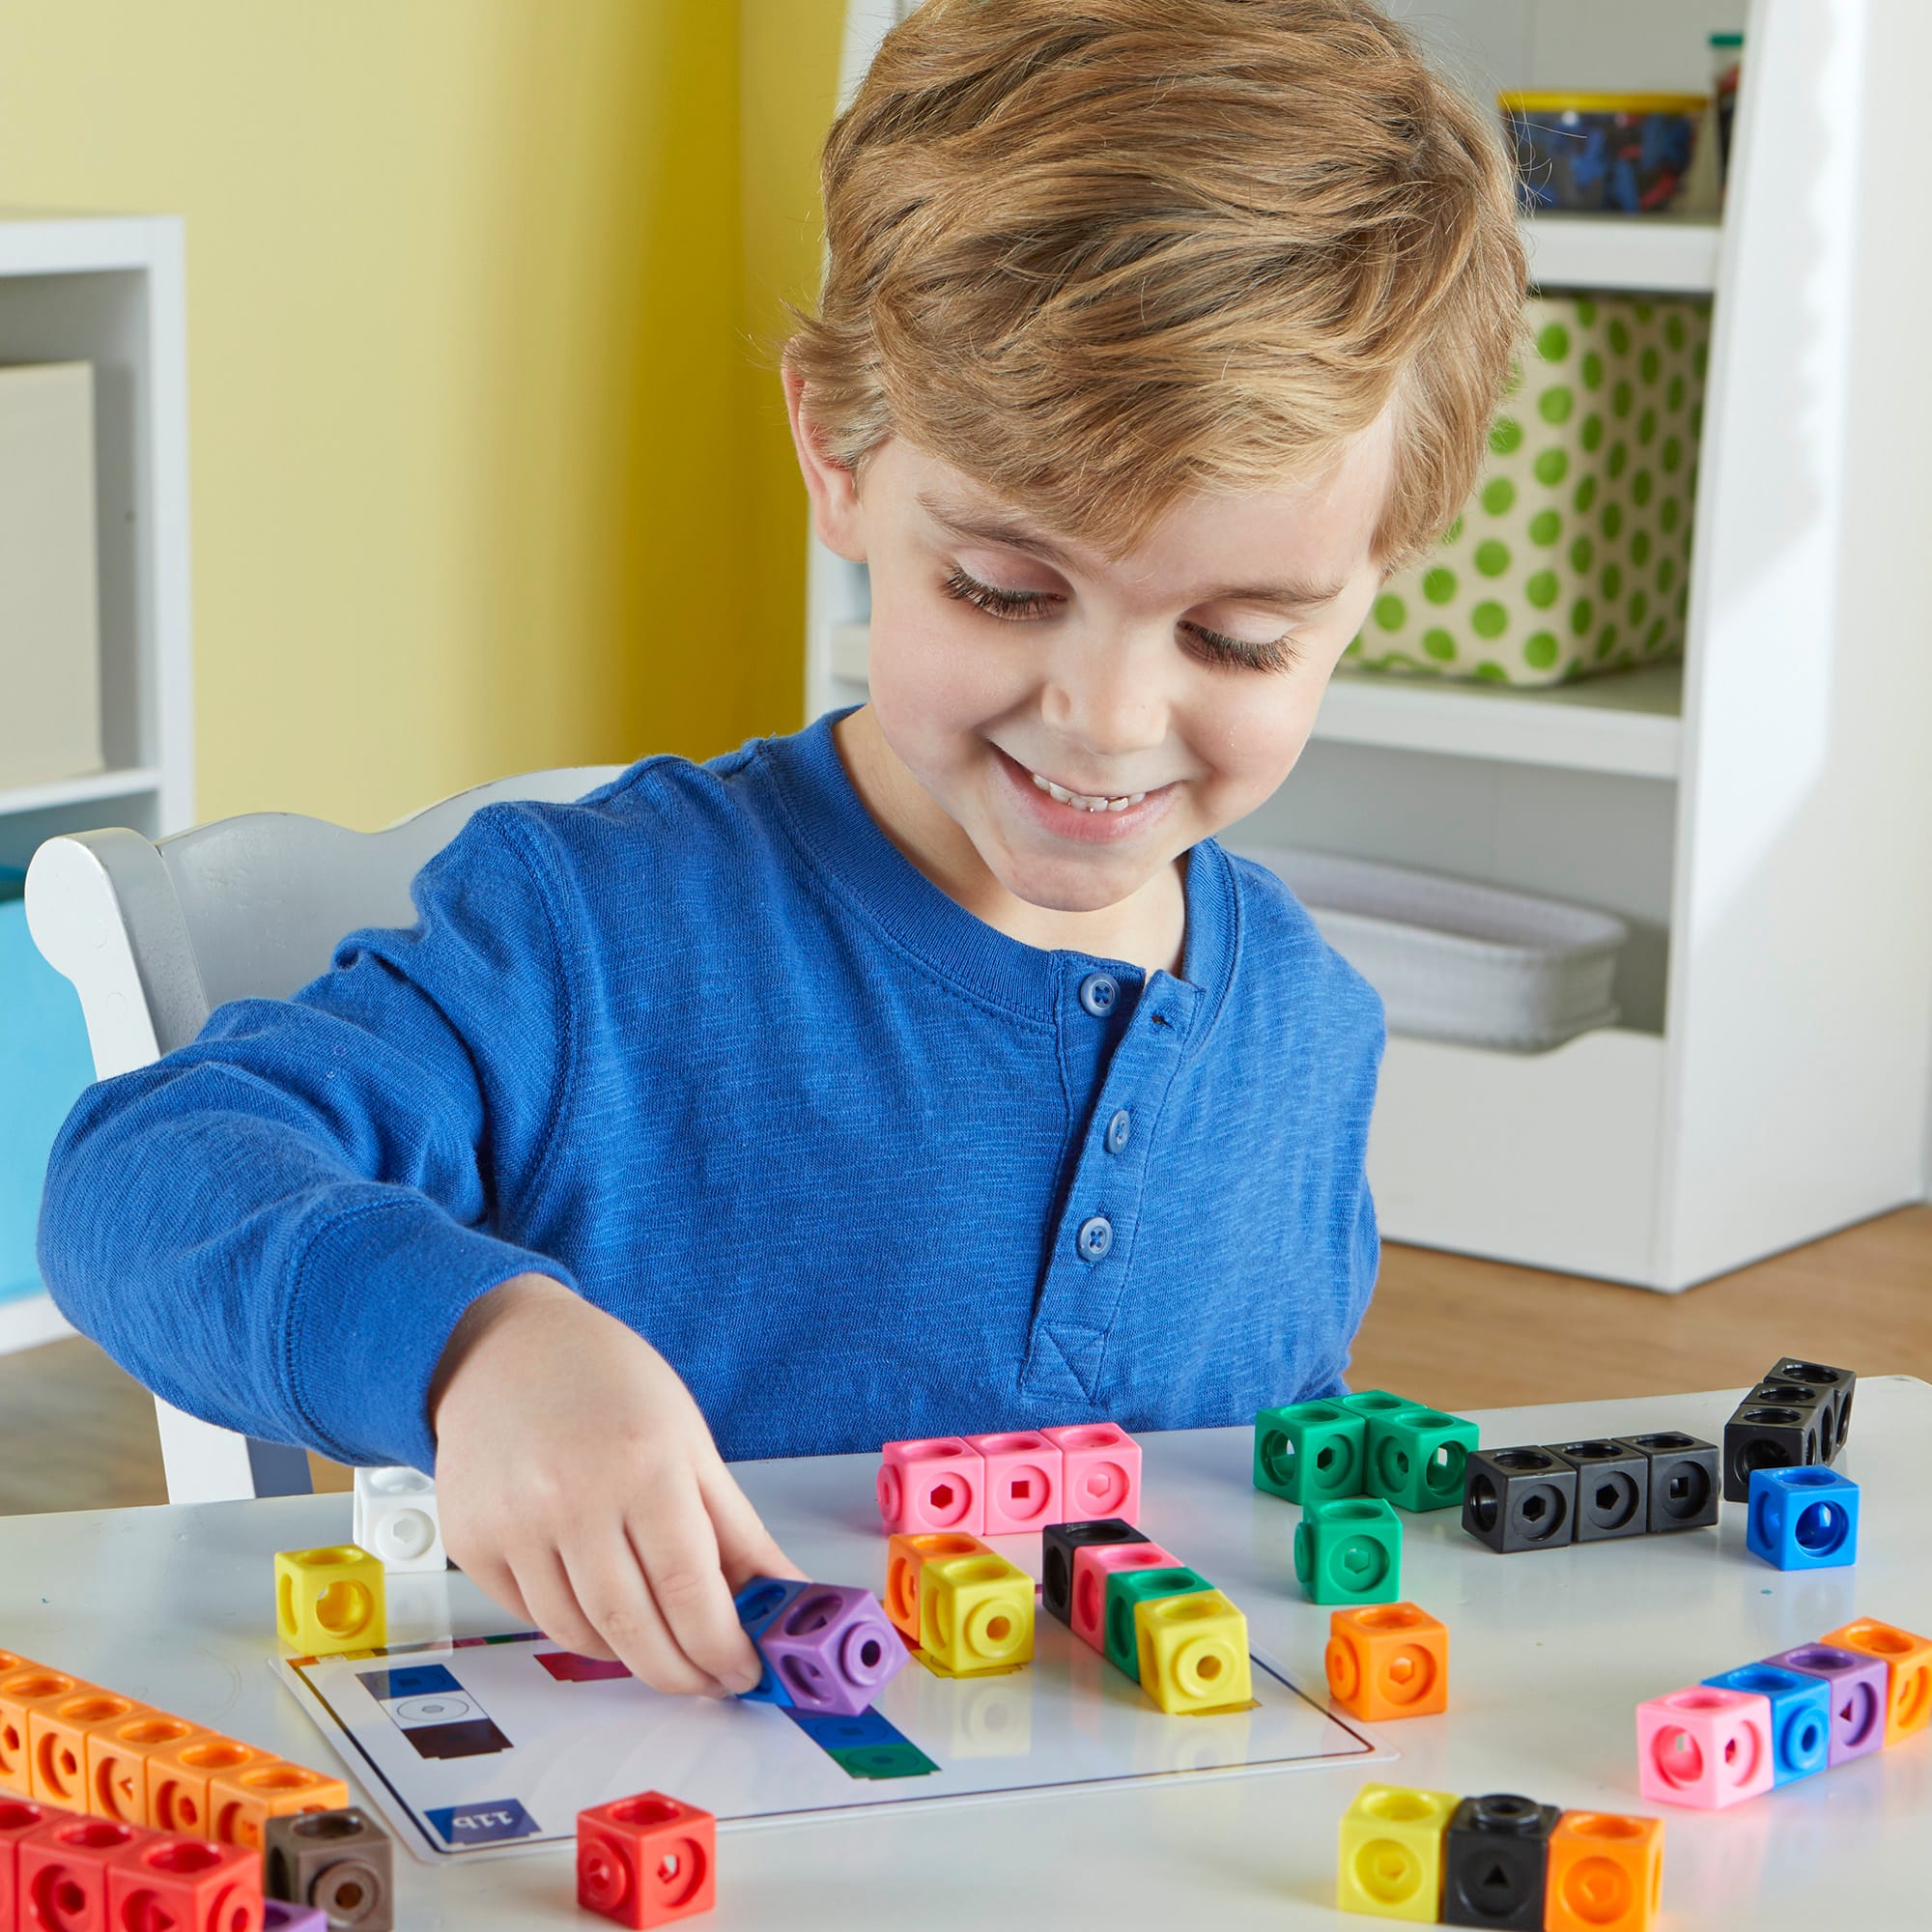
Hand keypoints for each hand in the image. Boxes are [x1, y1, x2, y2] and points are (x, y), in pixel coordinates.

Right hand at [430, 1273, 803, 1695]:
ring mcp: (515, 1525)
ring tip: (660, 1639)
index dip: (723, 1647)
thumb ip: (737, 1530)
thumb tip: (782, 1597)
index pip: (691, 1591)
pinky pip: (534, 1618)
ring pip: (582, 1635)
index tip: (745, 1669)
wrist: (506, 1348)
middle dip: (683, 1672)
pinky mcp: (472, 1543)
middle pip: (635, 1629)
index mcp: (643, 1465)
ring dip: (631, 1655)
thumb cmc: (607, 1382)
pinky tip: (604, 1609)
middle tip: (710, 1679)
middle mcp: (572, 1498)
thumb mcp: (690, 1441)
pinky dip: (578, 1629)